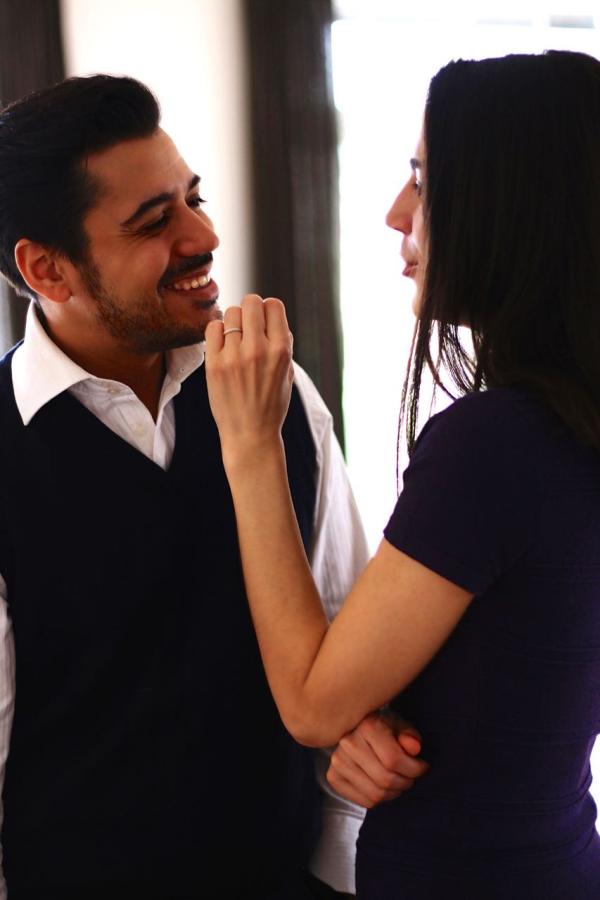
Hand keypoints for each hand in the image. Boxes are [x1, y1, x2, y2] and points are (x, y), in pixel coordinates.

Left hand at [205, 294, 293, 465]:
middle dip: (251, 309)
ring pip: (230, 312)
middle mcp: (258, 349)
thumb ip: (282, 343)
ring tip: (235, 338)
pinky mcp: (214, 364)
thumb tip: (272, 317)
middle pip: (251, 302)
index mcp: (281, 350)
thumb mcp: (288, 373)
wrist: (251, 435)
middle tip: (248, 325)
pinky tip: (222, 345)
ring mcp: (234, 356)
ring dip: (234, 320)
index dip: (269, 309)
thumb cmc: (271, 405)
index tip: (264, 321)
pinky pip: (212, 328)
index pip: (274, 305)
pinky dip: (218, 331)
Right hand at [326, 712, 428, 807]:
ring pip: (376, 794)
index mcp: (366, 725)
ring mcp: (338, 761)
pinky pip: (365, 801)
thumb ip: (410, 736)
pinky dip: (380, 799)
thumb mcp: (402, 726)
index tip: (422, 766)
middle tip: (411, 776)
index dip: (414, 768)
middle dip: (406, 782)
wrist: (358, 730)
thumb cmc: (385, 729)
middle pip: (385, 779)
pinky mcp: (334, 777)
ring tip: (399, 780)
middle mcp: (348, 742)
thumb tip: (414, 748)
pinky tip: (383, 785)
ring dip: (394, 792)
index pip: (393, 759)